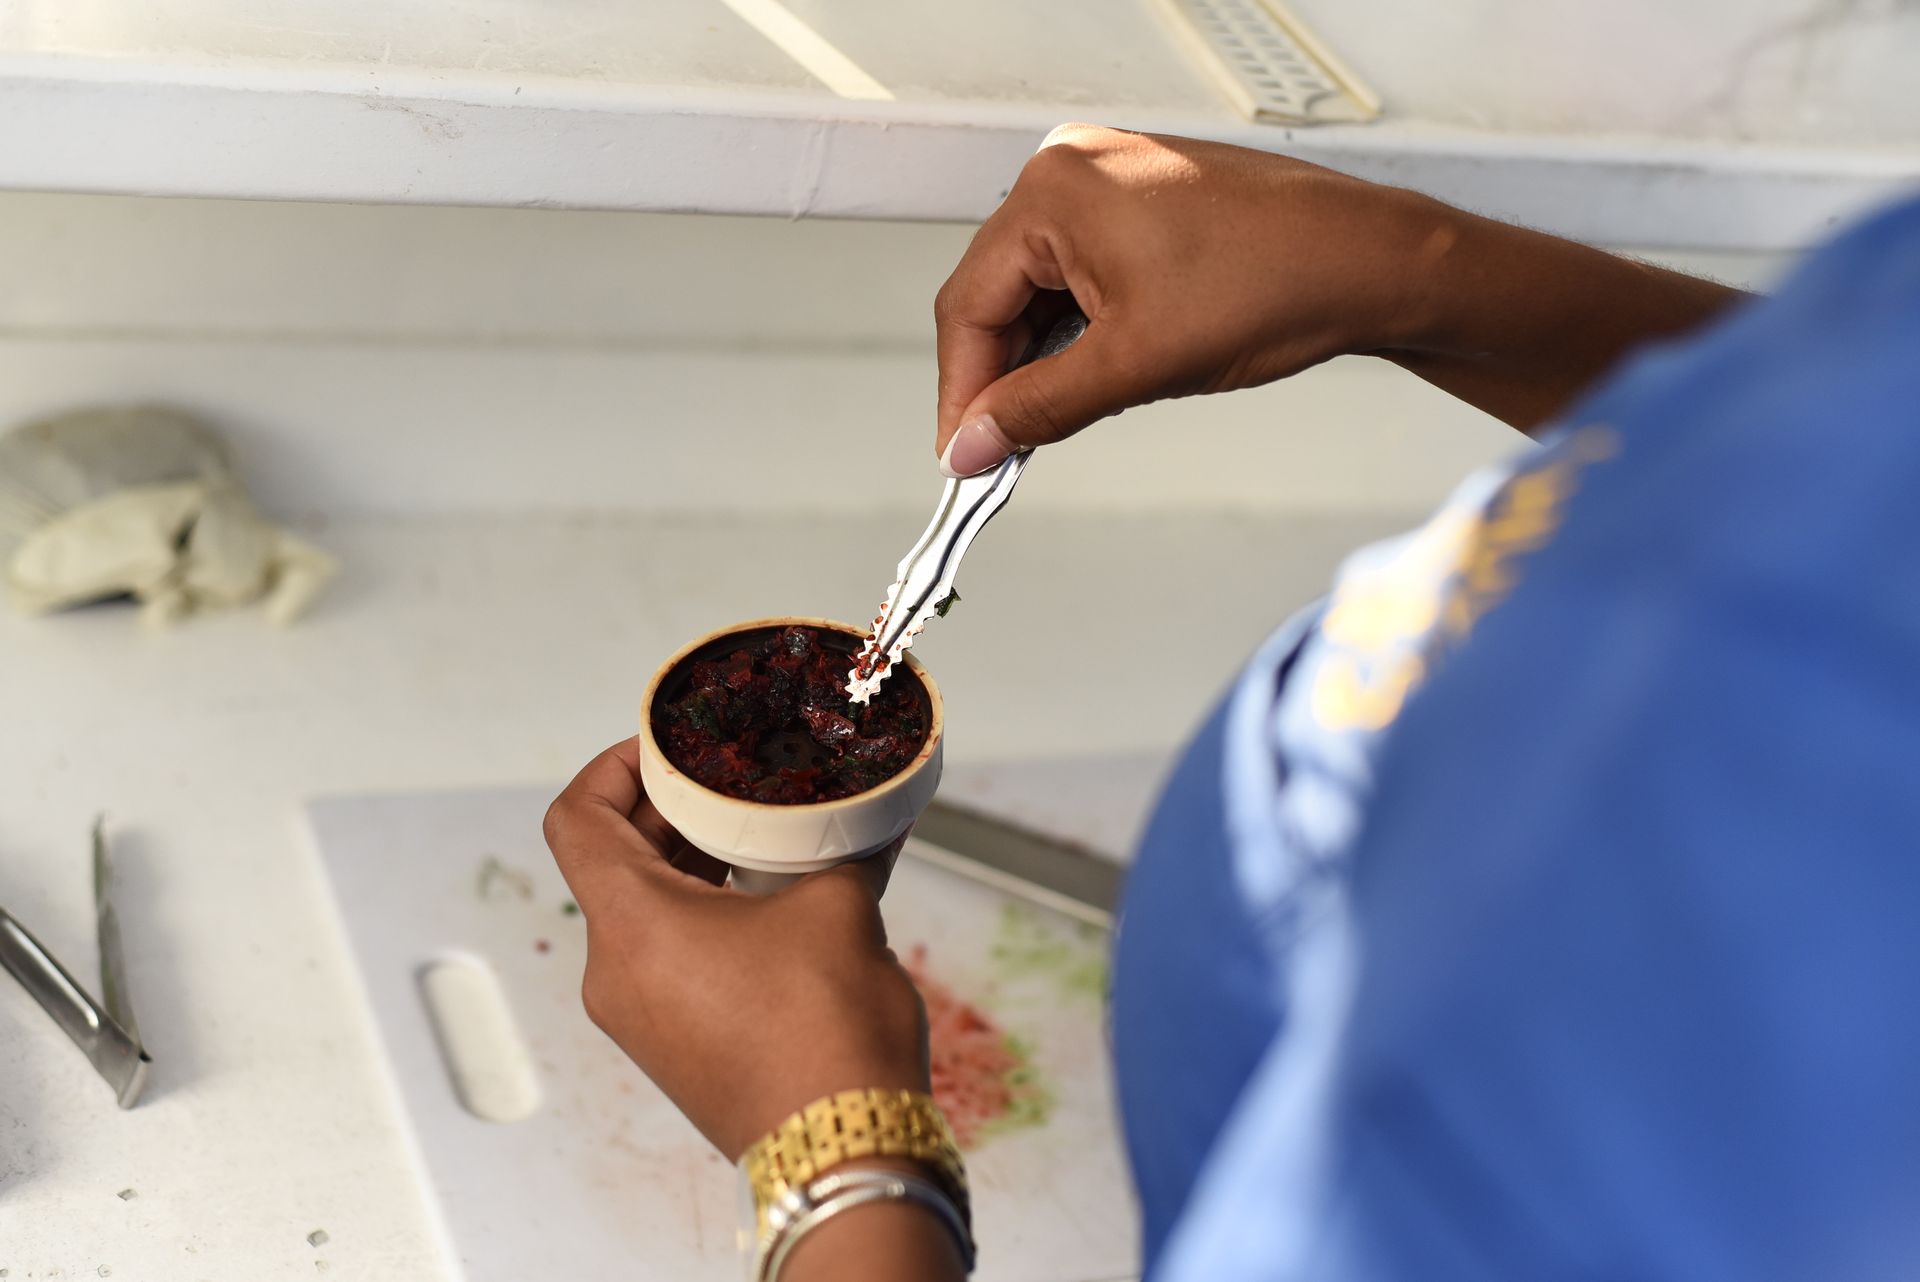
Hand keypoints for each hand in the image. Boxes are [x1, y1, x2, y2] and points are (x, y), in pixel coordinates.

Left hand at [543, 739, 928, 1159]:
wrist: (843, 1150)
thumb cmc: (826, 1041)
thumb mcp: (839, 908)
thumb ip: (840, 845)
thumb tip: (865, 816)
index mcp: (633, 927)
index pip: (578, 819)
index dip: (615, 767)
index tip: (667, 747)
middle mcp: (616, 975)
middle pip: (614, 863)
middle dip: (674, 813)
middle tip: (734, 782)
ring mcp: (641, 1017)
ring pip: (646, 912)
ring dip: (696, 865)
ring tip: (764, 835)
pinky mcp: (674, 1045)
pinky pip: (672, 957)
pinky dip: (709, 914)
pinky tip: (775, 897)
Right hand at [933, 123, 1451, 474]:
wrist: (1369, 263)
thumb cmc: (1276, 283)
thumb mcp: (1136, 366)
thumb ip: (1038, 410)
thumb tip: (975, 443)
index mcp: (1054, 190)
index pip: (970, 305)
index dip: (962, 394)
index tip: (964, 452)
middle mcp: (1071, 170)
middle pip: (998, 293)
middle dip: (1001, 377)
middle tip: (1003, 448)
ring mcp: (1107, 179)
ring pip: (1039, 289)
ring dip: (1042, 357)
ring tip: (1055, 416)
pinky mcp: (1139, 199)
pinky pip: (1079, 272)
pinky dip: (1078, 329)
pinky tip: (1091, 372)